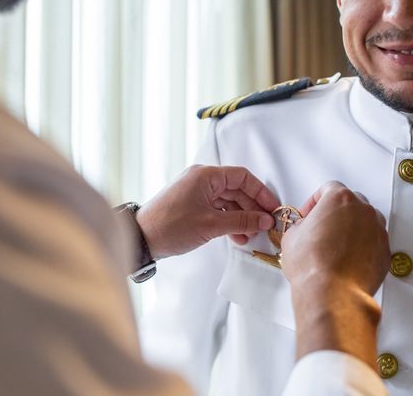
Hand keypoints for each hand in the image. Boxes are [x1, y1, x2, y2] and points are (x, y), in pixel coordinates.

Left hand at [136, 165, 278, 257]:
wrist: (140, 239)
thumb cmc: (169, 226)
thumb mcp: (211, 224)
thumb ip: (242, 221)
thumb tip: (264, 220)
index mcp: (206, 175)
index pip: (242, 177)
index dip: (260, 192)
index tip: (272, 207)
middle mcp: (202, 180)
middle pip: (237, 189)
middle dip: (252, 208)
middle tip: (265, 224)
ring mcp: (196, 193)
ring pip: (228, 201)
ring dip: (241, 218)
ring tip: (251, 235)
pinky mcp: (192, 206)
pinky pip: (218, 210)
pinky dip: (229, 222)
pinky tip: (237, 237)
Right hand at [280, 181, 389, 367]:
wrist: (332, 294)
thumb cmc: (313, 266)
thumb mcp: (291, 237)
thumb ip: (301, 225)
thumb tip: (304, 230)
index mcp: (340, 199)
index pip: (329, 188)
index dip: (314, 201)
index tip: (309, 214)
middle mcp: (363, 211)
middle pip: (350, 202)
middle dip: (335, 213)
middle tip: (321, 228)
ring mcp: (377, 231)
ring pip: (365, 222)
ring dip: (351, 229)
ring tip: (335, 246)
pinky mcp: (384, 252)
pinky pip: (373, 242)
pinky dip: (362, 247)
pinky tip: (346, 259)